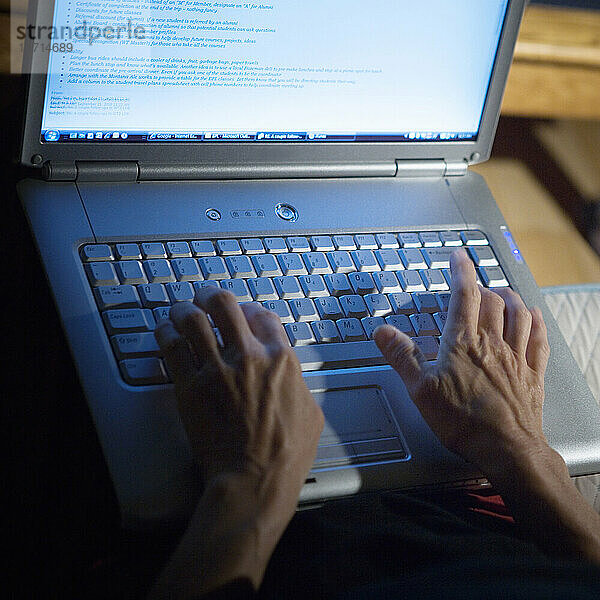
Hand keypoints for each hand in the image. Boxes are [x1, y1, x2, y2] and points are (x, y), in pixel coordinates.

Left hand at [155, 287, 323, 493]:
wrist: (254, 480)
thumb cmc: (285, 455)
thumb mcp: (311, 412)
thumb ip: (299, 385)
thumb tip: (292, 377)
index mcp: (281, 358)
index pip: (261, 314)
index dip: (249, 308)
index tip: (242, 312)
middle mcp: (248, 356)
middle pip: (224, 304)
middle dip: (210, 295)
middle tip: (203, 297)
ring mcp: (216, 369)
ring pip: (191, 319)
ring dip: (182, 309)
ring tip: (178, 309)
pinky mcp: (189, 387)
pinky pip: (171, 347)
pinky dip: (165, 333)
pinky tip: (164, 332)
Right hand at [374, 249, 550, 473]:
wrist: (507, 449)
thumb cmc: (464, 422)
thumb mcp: (421, 390)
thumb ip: (402, 357)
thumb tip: (383, 332)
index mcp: (464, 343)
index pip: (463, 295)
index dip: (461, 271)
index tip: (458, 257)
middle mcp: (493, 343)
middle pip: (492, 301)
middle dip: (482, 285)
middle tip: (473, 282)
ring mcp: (516, 357)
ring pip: (519, 314)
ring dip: (510, 298)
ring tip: (503, 291)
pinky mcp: (532, 374)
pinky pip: (539, 339)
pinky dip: (536, 322)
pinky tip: (534, 316)